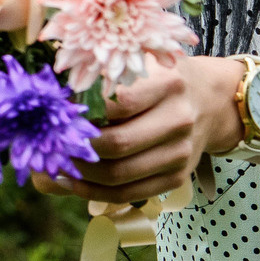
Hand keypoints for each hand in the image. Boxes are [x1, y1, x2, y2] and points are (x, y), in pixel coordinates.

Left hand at [33, 56, 243, 206]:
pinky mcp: (177, 177)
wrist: (208, 101)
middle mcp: (179, 119)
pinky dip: (94, 193)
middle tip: (51, 146)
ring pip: (120, 175)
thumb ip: (96, 84)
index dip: (83, 113)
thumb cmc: (158, 81)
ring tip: (58, 165)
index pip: (117, 103)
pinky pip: (128, 194)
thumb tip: (55, 109)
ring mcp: (181, 152)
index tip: (58, 115)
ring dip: (81, 175)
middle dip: (77, 150)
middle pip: (117, 144)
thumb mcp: (135, 67)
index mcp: (168, 83)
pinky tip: (74, 183)